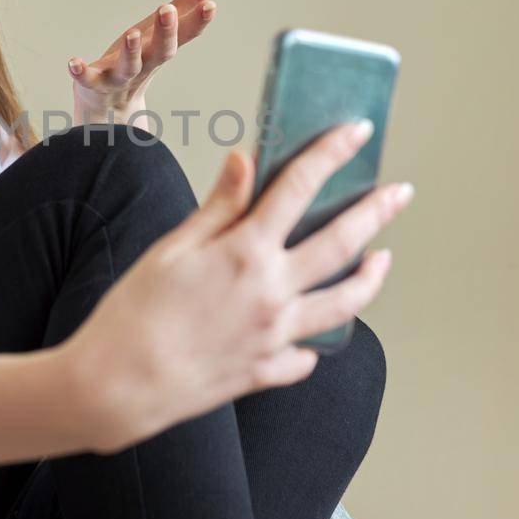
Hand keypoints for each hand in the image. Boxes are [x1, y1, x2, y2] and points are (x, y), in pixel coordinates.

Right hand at [62, 119, 414, 453]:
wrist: (118, 386)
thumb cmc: (134, 314)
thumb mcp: (171, 249)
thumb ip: (218, 207)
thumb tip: (245, 162)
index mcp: (245, 253)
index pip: (299, 188)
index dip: (331, 154)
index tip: (356, 132)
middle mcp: (272, 293)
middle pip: (341, 243)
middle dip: (376, 212)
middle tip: (400, 193)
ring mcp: (275, 336)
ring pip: (344, 304)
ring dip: (370, 278)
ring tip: (382, 259)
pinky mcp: (266, 371)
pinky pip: (304, 355)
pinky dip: (312, 341)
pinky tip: (312, 331)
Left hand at [68, 0, 233, 126]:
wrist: (110, 106)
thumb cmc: (139, 55)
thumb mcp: (165, 24)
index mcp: (163, 46)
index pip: (186, 34)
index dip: (198, 21)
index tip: (211, 5)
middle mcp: (146, 62)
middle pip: (161, 51)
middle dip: (167, 32)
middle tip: (167, 9)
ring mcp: (120, 75)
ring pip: (129, 67)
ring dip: (132, 52)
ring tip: (132, 33)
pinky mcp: (94, 84)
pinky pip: (88, 79)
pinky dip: (81, 72)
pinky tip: (73, 62)